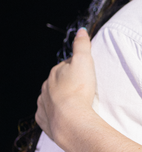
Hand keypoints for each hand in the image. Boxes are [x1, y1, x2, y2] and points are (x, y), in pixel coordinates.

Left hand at [36, 28, 96, 150]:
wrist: (71, 120)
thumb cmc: (79, 90)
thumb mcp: (84, 61)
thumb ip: (82, 45)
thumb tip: (81, 30)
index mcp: (54, 73)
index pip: (66, 66)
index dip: (77, 68)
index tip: (87, 73)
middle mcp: (45, 88)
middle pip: (58, 83)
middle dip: (67, 84)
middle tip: (83, 89)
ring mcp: (43, 105)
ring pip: (51, 99)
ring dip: (61, 100)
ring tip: (76, 105)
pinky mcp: (45, 121)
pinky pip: (49, 116)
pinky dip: (56, 115)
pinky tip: (66, 117)